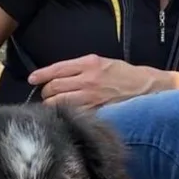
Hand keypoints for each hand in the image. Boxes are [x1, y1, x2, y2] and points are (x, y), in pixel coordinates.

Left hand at [28, 55, 169, 108]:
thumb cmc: (123, 75)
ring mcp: (90, 97)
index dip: (41, 75)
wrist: (146, 88)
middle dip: (46, 92)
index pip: (57, 69)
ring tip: (54, 105)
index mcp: (90, 63)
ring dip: (51, 105)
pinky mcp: (93, 111)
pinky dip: (63, 114)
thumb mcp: (103, 63)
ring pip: (57, 103)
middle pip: (53, 88)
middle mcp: (87, 79)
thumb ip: (80, 68)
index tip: (31, 79)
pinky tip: (64, 114)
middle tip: (48, 94)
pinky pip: (70, 113)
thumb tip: (57, 76)